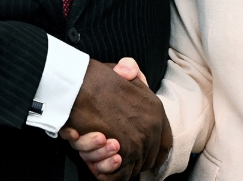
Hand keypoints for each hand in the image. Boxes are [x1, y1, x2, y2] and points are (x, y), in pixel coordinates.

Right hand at [62, 59, 169, 179]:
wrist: (78, 83)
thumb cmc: (94, 79)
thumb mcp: (118, 71)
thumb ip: (130, 71)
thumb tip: (130, 71)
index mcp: (155, 108)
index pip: (164, 144)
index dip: (152, 154)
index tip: (140, 159)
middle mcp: (152, 125)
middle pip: (147, 159)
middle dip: (129, 162)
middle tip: (110, 156)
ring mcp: (140, 139)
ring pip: (132, 169)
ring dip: (111, 166)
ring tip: (96, 153)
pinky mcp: (124, 150)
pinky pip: (119, 176)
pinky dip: (105, 173)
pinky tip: (93, 162)